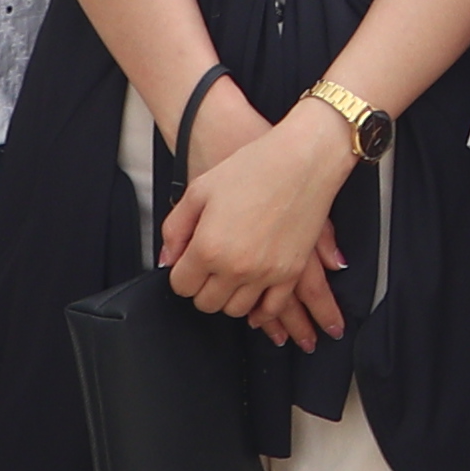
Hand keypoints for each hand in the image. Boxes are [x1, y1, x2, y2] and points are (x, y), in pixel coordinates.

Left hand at [161, 95, 353, 344]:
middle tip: (208, 272)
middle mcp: (235, 267)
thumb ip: (175, 228)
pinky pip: (271, 307)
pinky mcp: (292, 272)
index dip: (181, 275)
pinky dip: (260, 311)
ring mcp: (266, 273)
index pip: (181, 286)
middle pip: (207, 303)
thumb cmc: (251, 167)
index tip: (188, 264)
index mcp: (208, 247)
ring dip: (229, 298)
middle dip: (202, 289)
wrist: (302, 160)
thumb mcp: (200, 190)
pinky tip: (255, 303)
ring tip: (230, 280)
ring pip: (236, 310)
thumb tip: (167, 260)